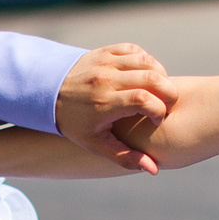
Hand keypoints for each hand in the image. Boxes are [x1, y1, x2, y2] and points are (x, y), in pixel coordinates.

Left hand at [56, 43, 172, 172]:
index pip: (142, 99)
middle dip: (169, 92)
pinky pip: (135, 50)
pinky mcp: (105, 51)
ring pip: (146, 61)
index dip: (159, 110)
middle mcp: (105, 79)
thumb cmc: (76, 123)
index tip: (158, 120)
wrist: (49, 94)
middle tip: (168, 105)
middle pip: (151, 77)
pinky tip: (146, 76)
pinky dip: (147, 62)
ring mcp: (105, 62)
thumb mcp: (96, 145)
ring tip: (159, 92)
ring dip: (161, 76)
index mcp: (103, 103)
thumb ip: (125, 157)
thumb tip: (153, 169)